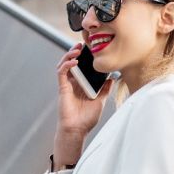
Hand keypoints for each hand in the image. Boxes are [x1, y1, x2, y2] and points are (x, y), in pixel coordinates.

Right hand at [54, 43, 113, 163]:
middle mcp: (74, 83)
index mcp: (82, 84)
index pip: (82, 66)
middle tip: (83, 43)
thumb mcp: (100, 101)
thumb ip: (105, 89)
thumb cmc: (86, 118)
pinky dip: (66, 65)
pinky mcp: (62, 88)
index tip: (92, 48)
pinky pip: (61, 73)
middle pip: (72, 62)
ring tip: (77, 49)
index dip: (85, 56)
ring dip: (69, 54)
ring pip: (64, 64)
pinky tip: (74, 61)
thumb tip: (112, 77)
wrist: (77, 130)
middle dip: (76, 51)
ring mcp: (67, 85)